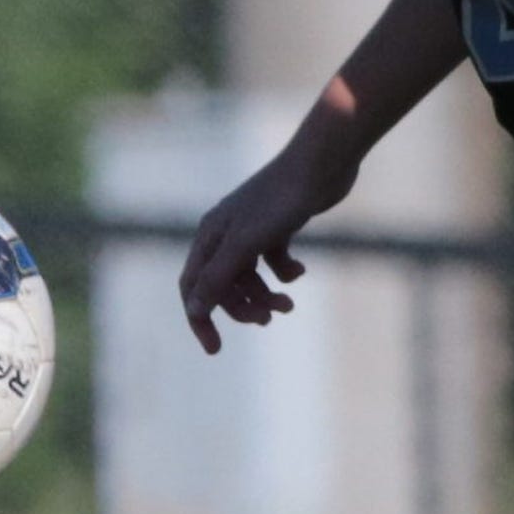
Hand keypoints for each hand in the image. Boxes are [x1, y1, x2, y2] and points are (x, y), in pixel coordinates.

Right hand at [179, 137, 356, 355]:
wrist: (321, 165)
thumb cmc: (280, 201)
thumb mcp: (245, 244)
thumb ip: (218, 277)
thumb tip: (194, 309)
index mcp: (209, 236)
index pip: (192, 287)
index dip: (200, 319)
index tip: (215, 349)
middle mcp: (225, 233)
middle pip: (223, 287)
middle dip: (244, 307)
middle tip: (269, 318)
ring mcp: (252, 230)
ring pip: (250, 278)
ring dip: (267, 295)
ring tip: (289, 304)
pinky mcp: (277, 227)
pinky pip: (273, 263)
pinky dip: (285, 272)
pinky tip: (299, 268)